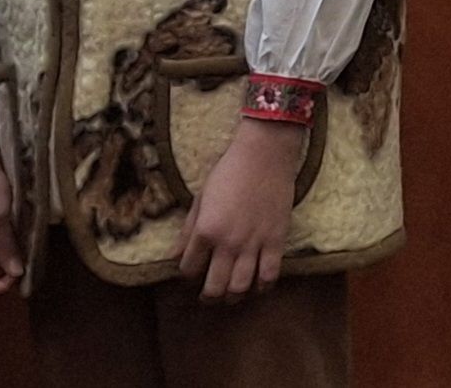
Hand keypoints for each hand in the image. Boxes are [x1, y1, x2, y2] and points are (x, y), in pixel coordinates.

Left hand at [176, 118, 307, 303]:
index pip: (189, 269)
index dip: (187, 275)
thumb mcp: (201, 198)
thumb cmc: (229, 171)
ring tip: (230, 295)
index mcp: (205, 230)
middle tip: (207, 296)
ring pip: (240, 287)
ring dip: (233, 297)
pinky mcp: (276, 241)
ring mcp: (253, 244)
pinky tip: (257, 285)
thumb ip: (188, 230)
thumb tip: (174, 256)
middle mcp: (228, 242)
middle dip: (208, 297)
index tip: (191, 273)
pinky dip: (262, 287)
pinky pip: (269, 276)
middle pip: (214, 287)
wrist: (265, 154)